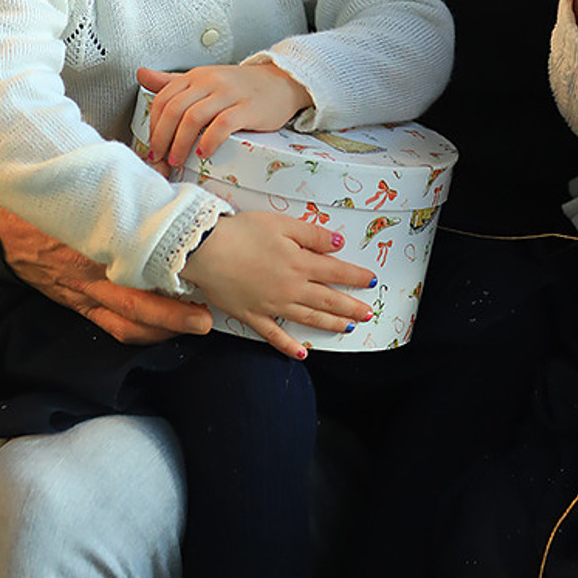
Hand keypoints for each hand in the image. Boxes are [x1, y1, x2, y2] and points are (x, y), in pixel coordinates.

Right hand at [0, 207, 213, 343]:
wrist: (10, 231)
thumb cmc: (57, 203)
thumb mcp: (89, 189)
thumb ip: (127, 189)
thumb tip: (164, 177)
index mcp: (96, 241)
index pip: (138, 260)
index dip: (168, 268)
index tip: (200, 268)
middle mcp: (92, 274)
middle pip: (136, 303)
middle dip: (172, 315)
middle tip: (204, 319)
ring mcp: (84, 294)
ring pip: (126, 321)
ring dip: (161, 330)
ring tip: (191, 327)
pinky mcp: (78, 305)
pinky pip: (109, 326)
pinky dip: (137, 332)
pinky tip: (160, 332)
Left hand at [137, 61, 312, 167]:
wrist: (281, 82)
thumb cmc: (239, 86)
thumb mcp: (204, 80)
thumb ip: (172, 81)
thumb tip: (141, 74)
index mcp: (196, 76)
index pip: (163, 99)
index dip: (153, 126)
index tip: (152, 146)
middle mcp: (209, 82)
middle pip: (174, 110)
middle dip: (161, 138)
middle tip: (159, 158)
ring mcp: (229, 94)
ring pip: (193, 118)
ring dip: (180, 144)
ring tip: (177, 160)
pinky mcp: (247, 108)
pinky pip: (222, 125)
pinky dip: (209, 141)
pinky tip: (204, 153)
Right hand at [181, 212, 375, 359]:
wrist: (206, 251)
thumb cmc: (242, 233)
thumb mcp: (282, 224)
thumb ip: (312, 235)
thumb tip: (338, 243)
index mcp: (300, 263)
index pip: (336, 271)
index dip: (356, 277)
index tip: (371, 281)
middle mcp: (291, 288)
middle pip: (328, 300)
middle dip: (351, 307)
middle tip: (368, 312)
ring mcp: (272, 305)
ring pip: (308, 318)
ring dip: (331, 324)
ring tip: (347, 328)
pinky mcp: (253, 316)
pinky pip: (274, 336)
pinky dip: (289, 346)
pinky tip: (301, 354)